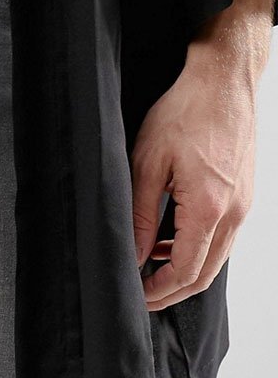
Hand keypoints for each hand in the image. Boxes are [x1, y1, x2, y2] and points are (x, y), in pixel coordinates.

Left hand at [131, 0, 276, 310]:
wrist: (223, 81)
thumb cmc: (184, 114)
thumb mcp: (147, 163)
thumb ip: (142, 214)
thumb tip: (136, 254)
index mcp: (209, 208)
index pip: (186, 271)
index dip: (158, 292)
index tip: (135, 297)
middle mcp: (234, 213)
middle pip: (205, 273)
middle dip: (171, 290)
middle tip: (140, 294)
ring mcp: (243, 204)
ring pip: (215, 256)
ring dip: (183, 268)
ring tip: (148, 266)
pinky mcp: (243, 194)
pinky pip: (221, 234)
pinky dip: (196, 246)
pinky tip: (169, 238)